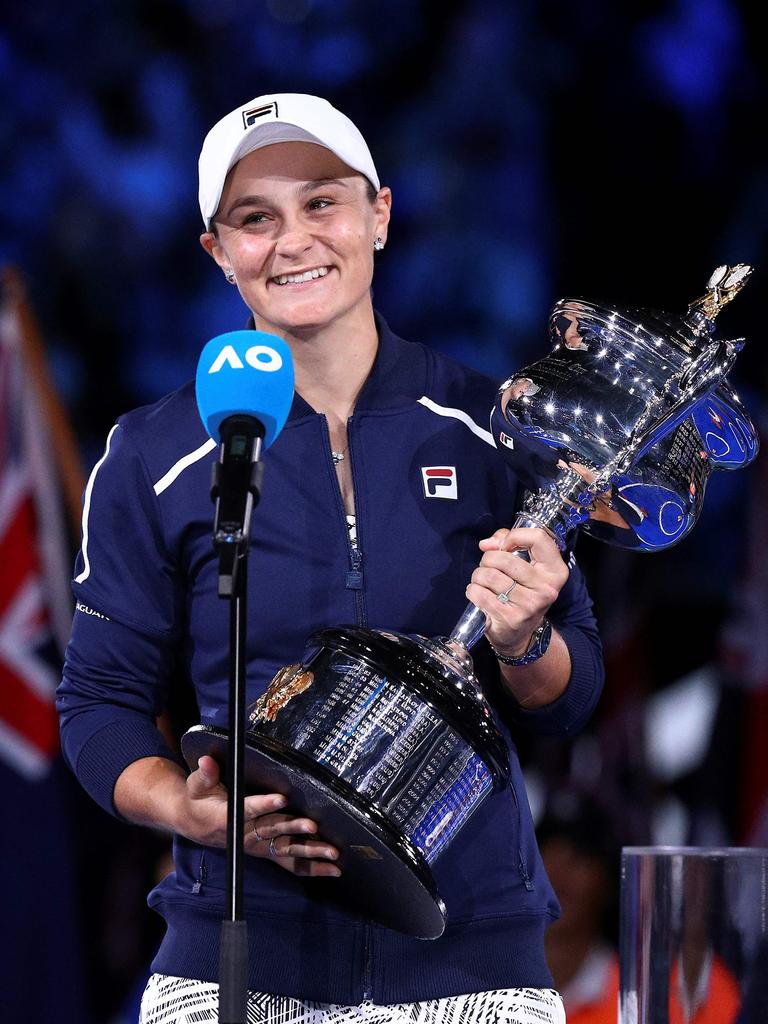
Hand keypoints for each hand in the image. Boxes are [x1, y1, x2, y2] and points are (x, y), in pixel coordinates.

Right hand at [178, 756, 340, 877]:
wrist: (197, 826)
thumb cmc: (199, 800)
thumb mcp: (196, 785)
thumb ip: (205, 774)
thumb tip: (207, 760)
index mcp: (229, 817)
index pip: (249, 810)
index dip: (265, 805)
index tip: (282, 798)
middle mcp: (246, 835)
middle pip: (273, 830)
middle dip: (294, 828)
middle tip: (314, 825)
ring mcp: (259, 846)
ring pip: (287, 849)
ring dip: (310, 851)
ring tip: (333, 852)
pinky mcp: (267, 851)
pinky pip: (290, 862)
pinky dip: (312, 867)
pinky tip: (334, 870)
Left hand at [466, 527, 568, 658]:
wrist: (521, 634)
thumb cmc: (521, 591)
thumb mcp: (525, 565)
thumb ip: (508, 543)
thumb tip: (487, 544)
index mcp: (555, 570)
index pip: (538, 538)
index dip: (514, 536)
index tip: (504, 545)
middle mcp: (546, 588)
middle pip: (505, 558)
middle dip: (488, 559)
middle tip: (488, 567)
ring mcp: (530, 605)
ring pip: (489, 575)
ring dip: (478, 576)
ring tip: (483, 582)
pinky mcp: (511, 618)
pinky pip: (479, 593)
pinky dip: (473, 590)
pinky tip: (479, 594)